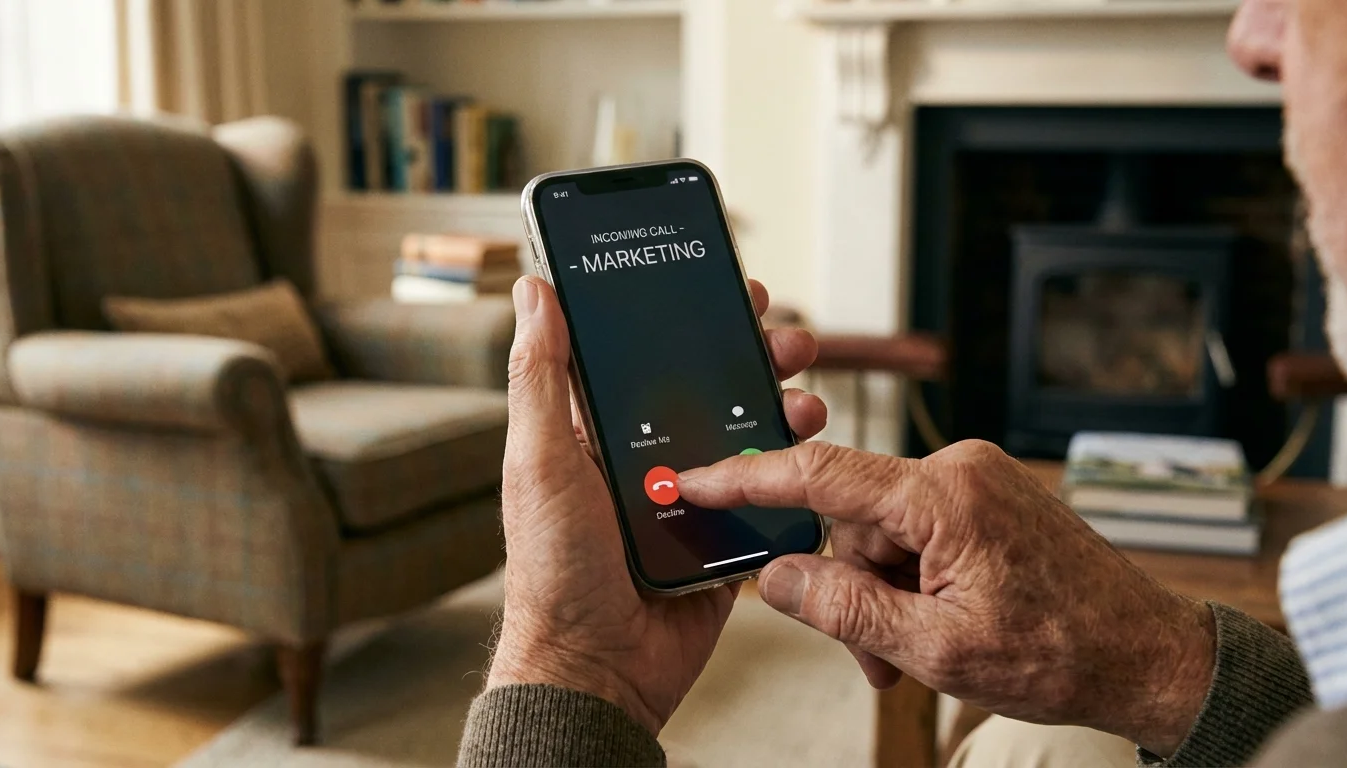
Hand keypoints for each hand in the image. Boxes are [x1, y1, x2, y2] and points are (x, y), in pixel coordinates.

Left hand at [487, 275, 826, 734]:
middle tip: (785, 337)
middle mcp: (648, 459)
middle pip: (711, 389)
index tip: (726, 286)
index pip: (648, 358)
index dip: (687, 319)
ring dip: (782, 405)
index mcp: (600, 433)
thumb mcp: (539, 462)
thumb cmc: (554, 568)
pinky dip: (795, 468)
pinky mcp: (725, 540)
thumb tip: (535, 290)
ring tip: (804, 395)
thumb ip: (540, 378)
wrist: (597, 667)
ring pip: (747, 436)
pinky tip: (811, 444)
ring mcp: (692, 498)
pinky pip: (768, 495)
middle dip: (752, 356)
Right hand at [678, 440, 1216, 756]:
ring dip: (883, 595)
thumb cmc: (1064, 652)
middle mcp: (958, 470)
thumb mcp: (936, 648)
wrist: (1146, 656)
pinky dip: (911, 580)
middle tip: (873, 655)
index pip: (820, 474)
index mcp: (944, 495)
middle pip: (852, 520)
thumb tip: (777, 578)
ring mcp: (975, 481)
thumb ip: (845, 608)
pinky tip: (933, 625)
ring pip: (882, 534)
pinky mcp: (986, 499)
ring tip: (913, 653)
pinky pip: (917, 532)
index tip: (696, 479)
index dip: (748, 477)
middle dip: (850, 588)